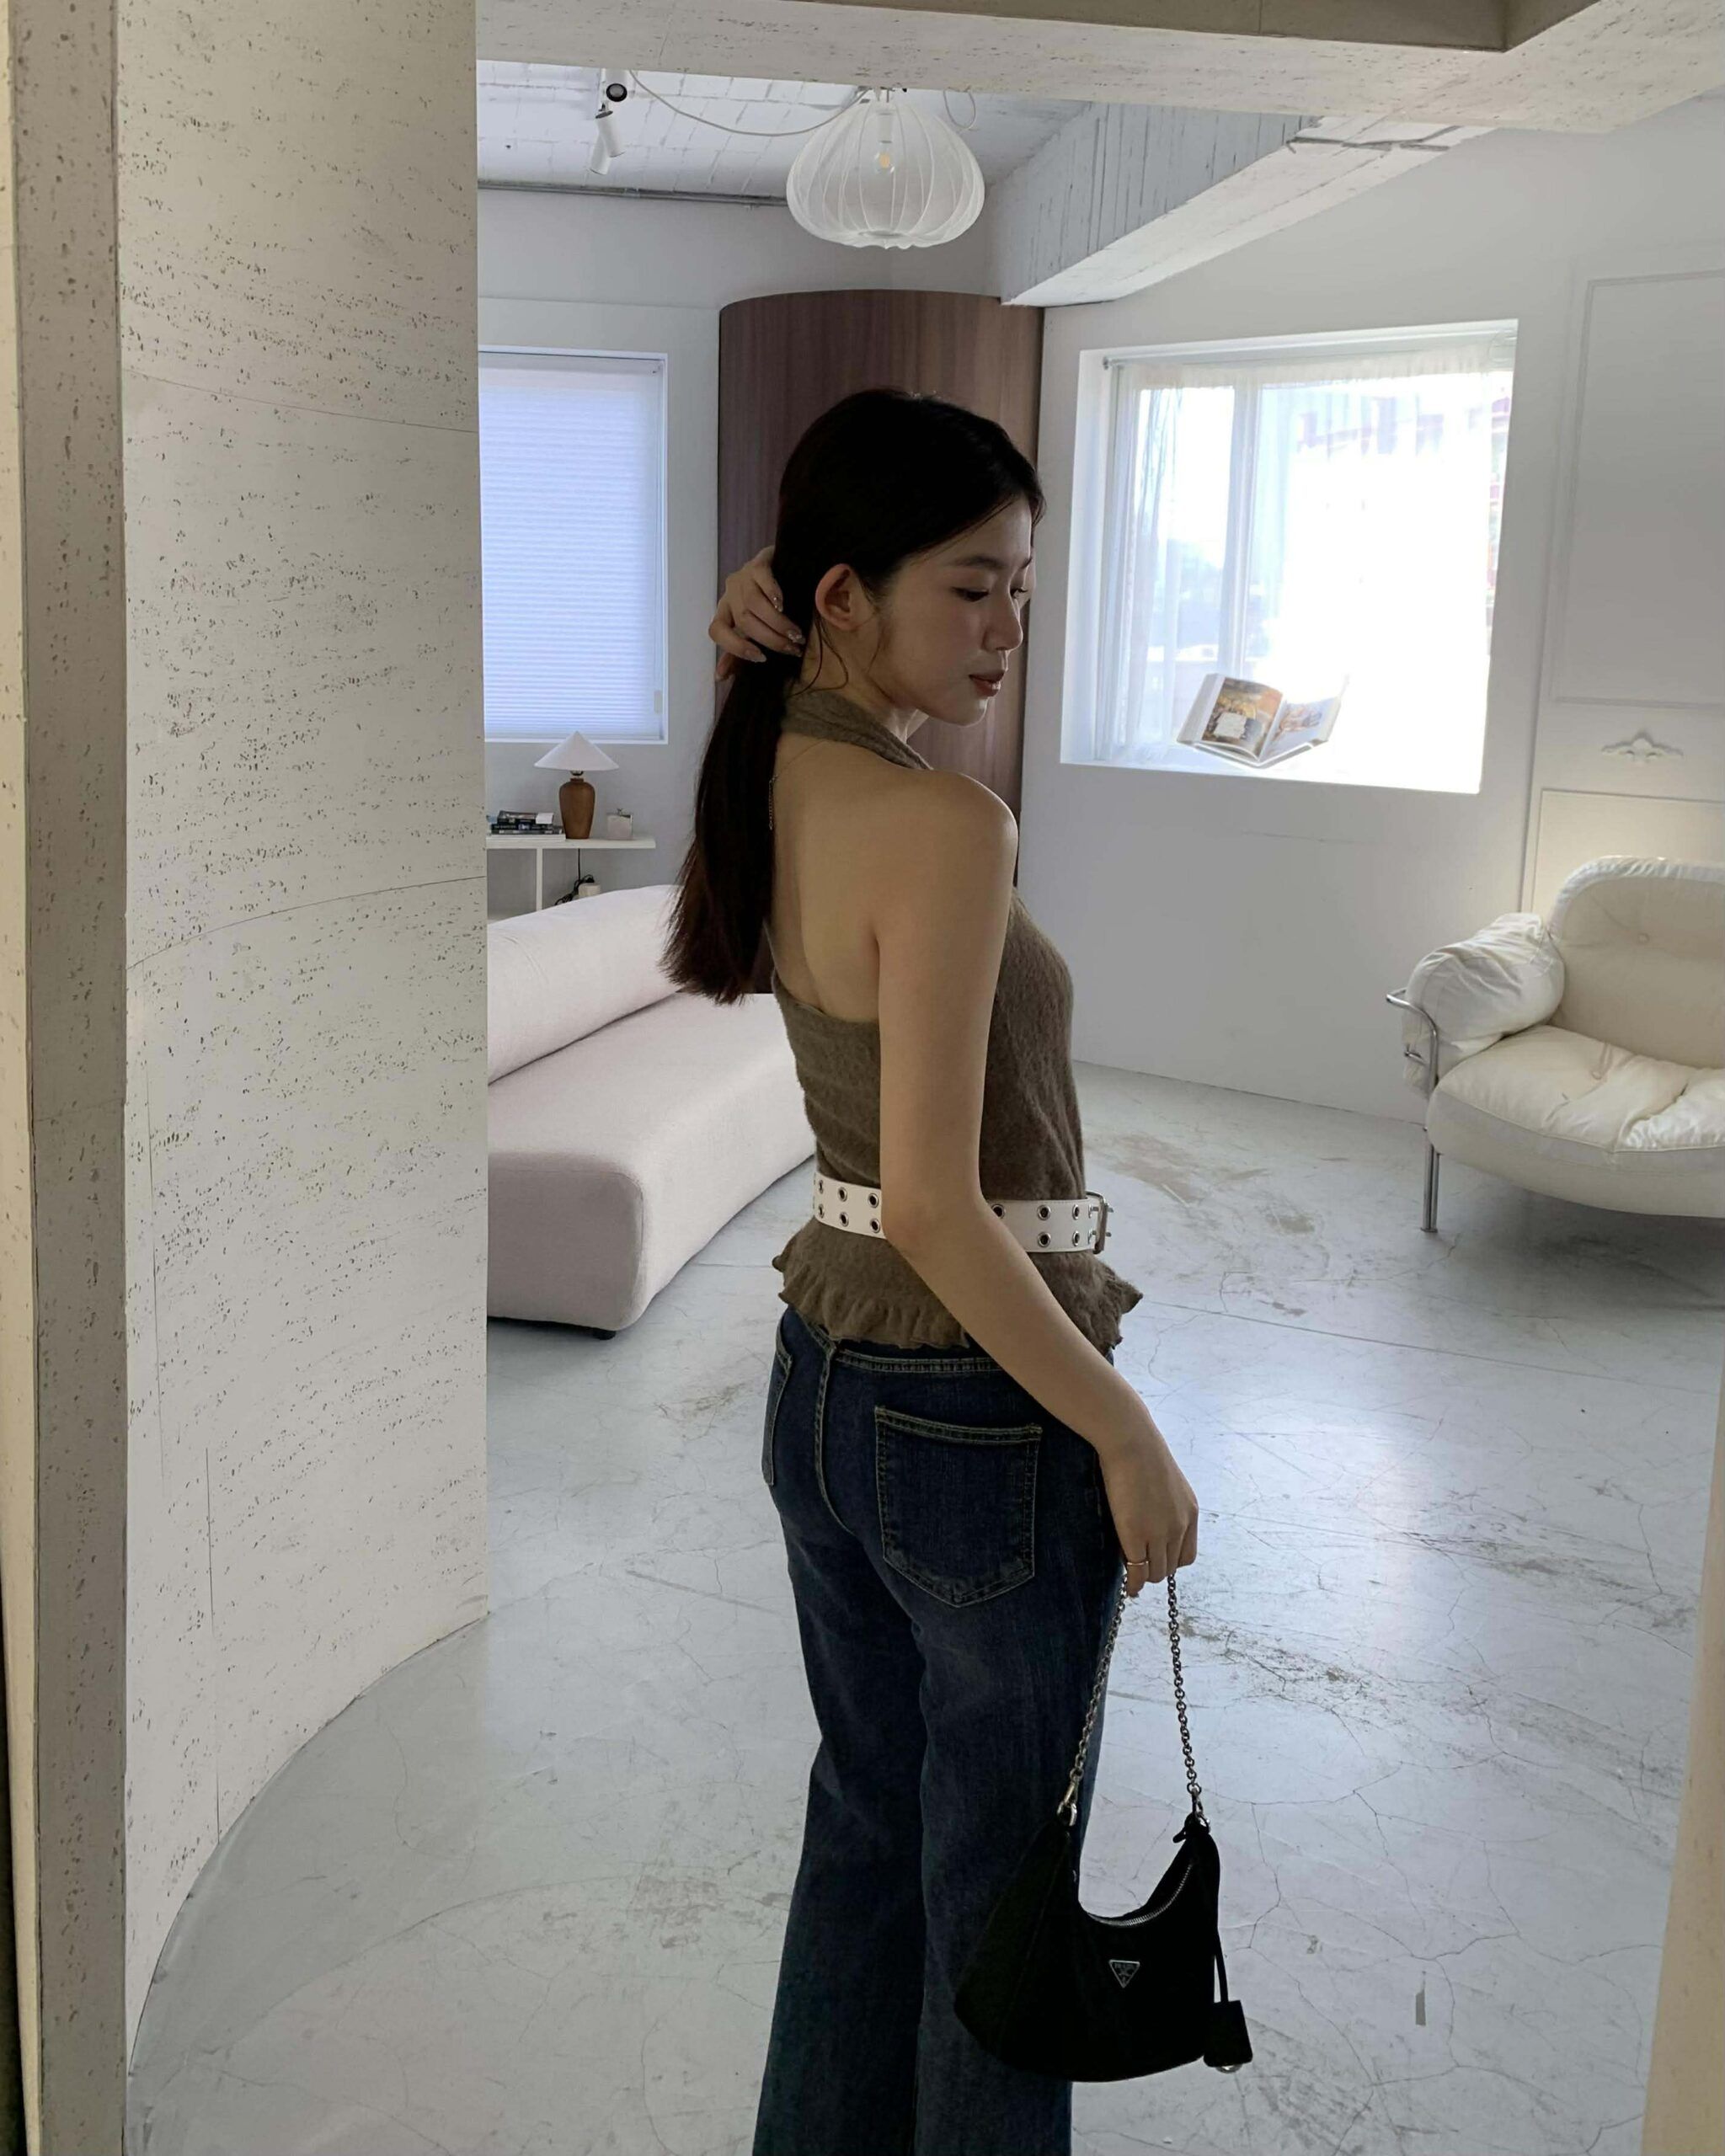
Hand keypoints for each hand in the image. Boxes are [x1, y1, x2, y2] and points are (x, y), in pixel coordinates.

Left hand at [710, 546, 806, 679]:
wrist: (783, 569)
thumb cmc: (765, 605)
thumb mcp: (751, 631)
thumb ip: (736, 653)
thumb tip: (720, 678)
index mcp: (724, 612)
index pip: (716, 631)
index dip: (735, 647)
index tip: (760, 657)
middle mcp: (730, 594)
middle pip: (744, 620)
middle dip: (769, 638)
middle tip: (792, 648)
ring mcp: (743, 577)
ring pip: (753, 603)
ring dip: (777, 622)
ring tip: (795, 633)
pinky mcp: (758, 562)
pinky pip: (762, 578)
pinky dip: (773, 593)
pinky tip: (783, 605)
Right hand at [1094, 1423, 1198, 1594]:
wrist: (1131, 1442)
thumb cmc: (1141, 1453)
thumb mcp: (1166, 1482)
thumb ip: (1165, 1504)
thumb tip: (1150, 1516)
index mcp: (1189, 1513)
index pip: (1186, 1554)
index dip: (1170, 1561)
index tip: (1156, 1559)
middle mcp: (1180, 1526)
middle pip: (1171, 1566)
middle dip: (1156, 1570)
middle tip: (1138, 1567)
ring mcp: (1159, 1533)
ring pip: (1156, 1572)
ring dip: (1144, 1577)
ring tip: (1131, 1577)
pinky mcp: (1136, 1536)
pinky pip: (1137, 1570)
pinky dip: (1133, 1583)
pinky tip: (1127, 1587)